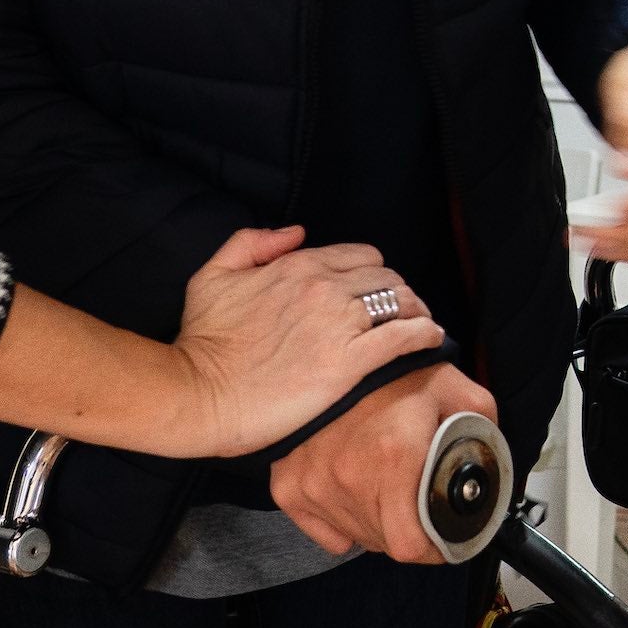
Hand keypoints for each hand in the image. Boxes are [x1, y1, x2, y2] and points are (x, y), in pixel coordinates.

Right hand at [168, 227, 444, 460]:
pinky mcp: (349, 364)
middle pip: (388, 277)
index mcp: (297, 266)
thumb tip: (295, 233)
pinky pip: (404, 337)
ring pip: (401, 302)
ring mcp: (340, 324)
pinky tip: (431, 341)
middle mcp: (325, 288)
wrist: (197, 394)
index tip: (376, 293)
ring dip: (417, 312)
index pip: (362, 256)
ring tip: (421, 327)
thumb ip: (252, 244)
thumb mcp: (213, 276)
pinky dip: (424, 335)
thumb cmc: (201, 342)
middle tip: (402, 313)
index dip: (374, 274)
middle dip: (399, 293)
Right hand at [271, 361, 500, 562]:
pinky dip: (342, 521)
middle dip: (409, 531)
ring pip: (357, 536)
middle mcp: (348, 478)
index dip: (432, 550)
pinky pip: (324, 530)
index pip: (409, 546)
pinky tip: (356, 493)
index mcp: (393, 459)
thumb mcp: (455, 390)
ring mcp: (314, 484)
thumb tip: (496, 465)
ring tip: (386, 487)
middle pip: (385, 542)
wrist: (335, 353)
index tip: (441, 540)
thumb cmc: (394, 370)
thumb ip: (486, 429)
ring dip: (377, 524)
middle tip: (417, 503)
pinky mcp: (289, 486)